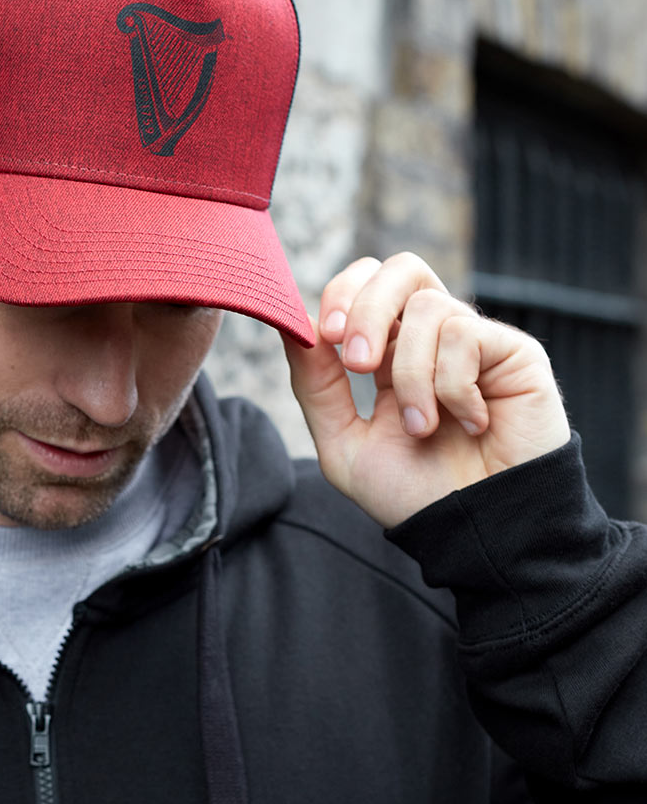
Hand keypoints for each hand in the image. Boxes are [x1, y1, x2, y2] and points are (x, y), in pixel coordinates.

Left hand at [283, 253, 570, 527]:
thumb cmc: (413, 494)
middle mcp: (433, 340)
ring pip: (428, 308)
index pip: (365, 285)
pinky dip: (453, 386)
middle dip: (368, 307)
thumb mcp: (342, 442)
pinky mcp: (514, 352)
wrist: (475, 534)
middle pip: (401, 269)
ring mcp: (475, 342)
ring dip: (412, 374)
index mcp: (390, 353)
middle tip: (358, 363)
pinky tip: (470, 423)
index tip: (328, 335)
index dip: (343, 293)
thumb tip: (289, 323)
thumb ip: (315, 384)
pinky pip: (466, 334)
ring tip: (422, 427)